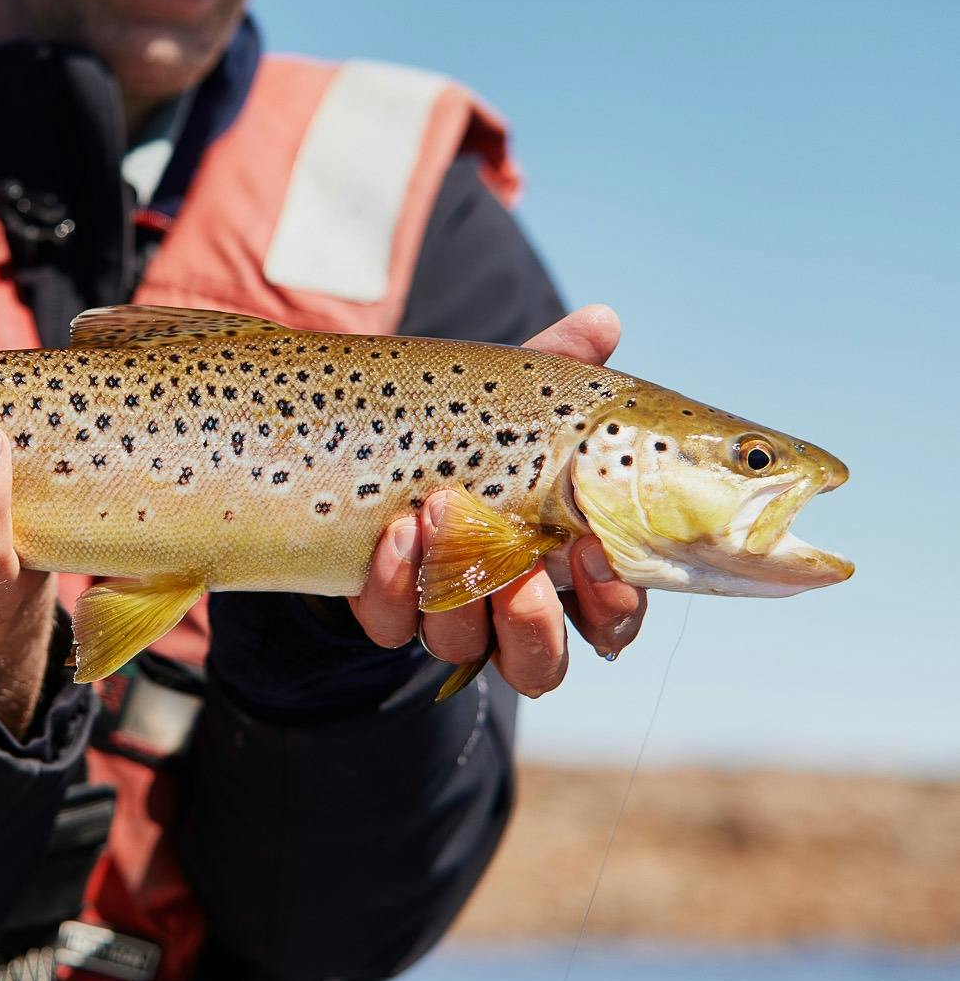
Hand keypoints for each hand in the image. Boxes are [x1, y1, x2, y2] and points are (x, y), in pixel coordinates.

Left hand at [348, 304, 647, 697]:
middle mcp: (511, 610)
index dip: (612, 603)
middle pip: (540, 662)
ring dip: (457, 589)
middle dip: (533, 622)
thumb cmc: (473, 430)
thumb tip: (601, 319)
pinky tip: (394, 530)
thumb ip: (558, 365)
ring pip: (463, 646)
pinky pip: (391, 622)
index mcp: (568, 571)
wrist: (369, 450)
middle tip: (521, 571)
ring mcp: (446, 615)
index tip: (595, 554)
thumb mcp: (514, 396)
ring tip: (443, 514)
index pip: (611, 618)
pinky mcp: (386, 609)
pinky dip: (393, 582)